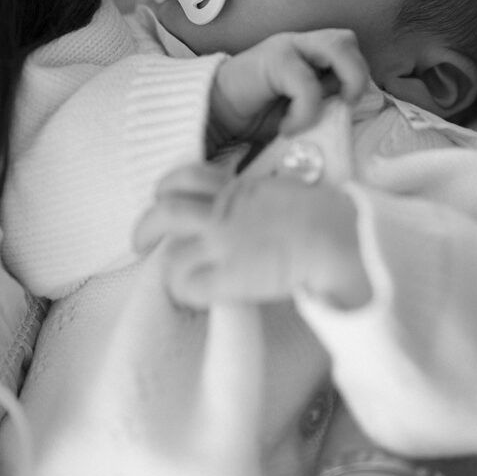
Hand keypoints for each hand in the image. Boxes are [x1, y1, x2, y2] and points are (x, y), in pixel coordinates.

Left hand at [135, 167, 371, 308]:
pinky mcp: (228, 276)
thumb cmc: (325, 216)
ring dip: (163, 267)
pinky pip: (187, 287)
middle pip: (164, 210)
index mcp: (239, 189)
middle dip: (145, 227)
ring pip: (170, 254)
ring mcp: (223, 245)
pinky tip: (192, 298)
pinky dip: (185, 294)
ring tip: (163, 278)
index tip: (171, 201)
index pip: (189, 177)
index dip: (170, 188)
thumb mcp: (286, 191)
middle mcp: (223, 212)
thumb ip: (262, 197)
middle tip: (141, 241)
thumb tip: (258, 207)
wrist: (335, 236)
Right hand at [208, 29, 368, 148]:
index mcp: (310, 54)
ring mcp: (286, 47)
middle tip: (346, 104)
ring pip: (336, 46)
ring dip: (344, 80)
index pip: (349, 51)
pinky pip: (306, 82)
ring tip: (330, 108)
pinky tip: (288, 127)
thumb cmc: (256, 115)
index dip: (356, 77)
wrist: (212, 113)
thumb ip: (324, 105)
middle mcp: (301, 44)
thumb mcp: (300, 110)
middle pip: (347, 40)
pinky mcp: (273, 60)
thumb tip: (350, 115)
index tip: (346, 109)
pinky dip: (306, 110)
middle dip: (358, 74)